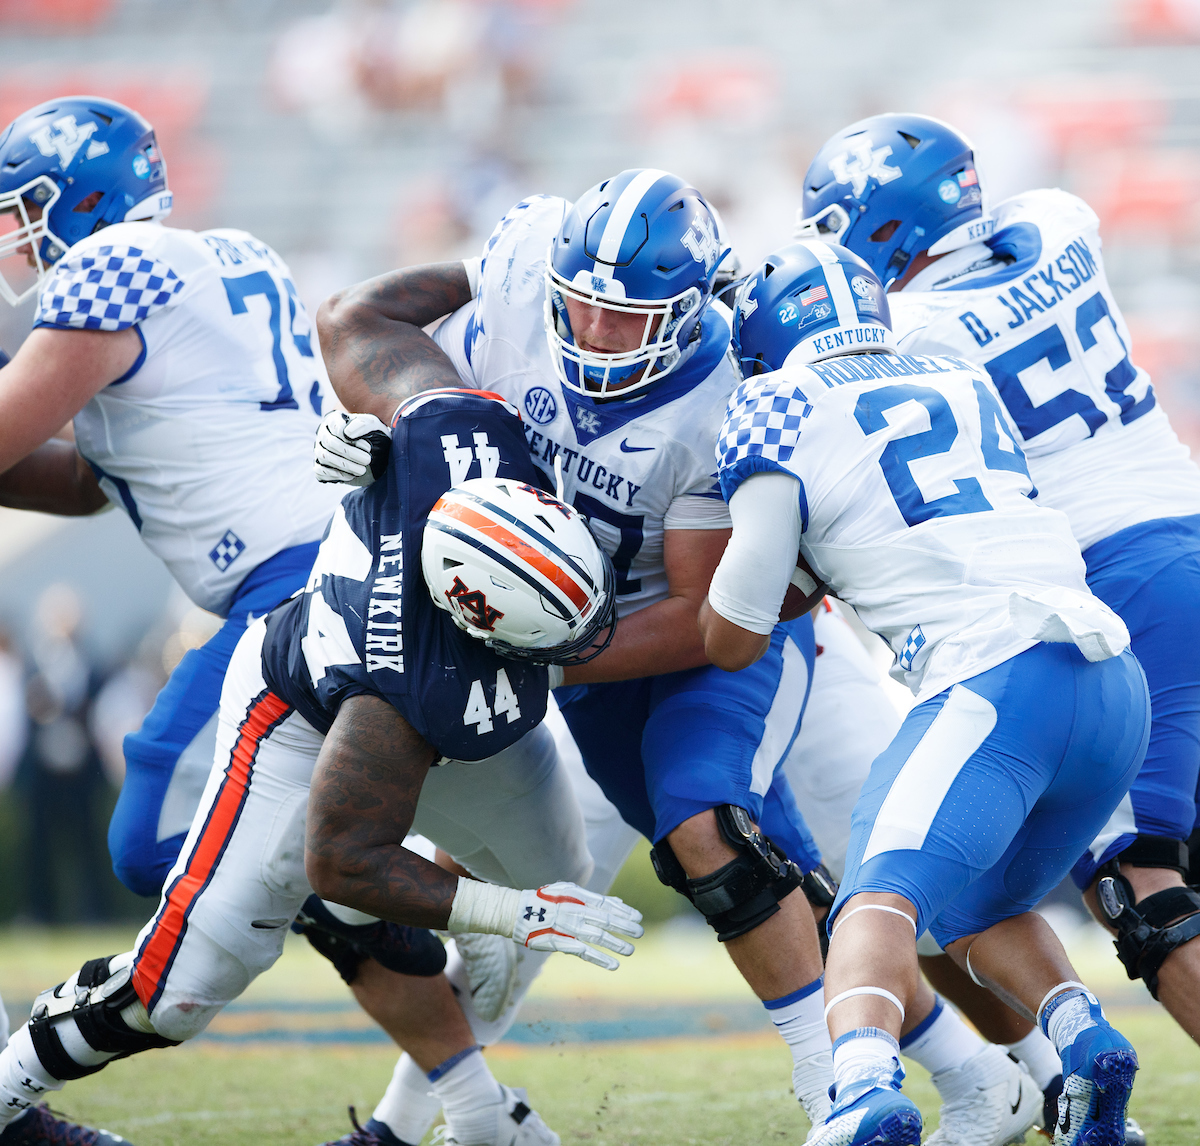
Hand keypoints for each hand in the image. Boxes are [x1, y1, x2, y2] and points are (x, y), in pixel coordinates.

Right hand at [314, 410, 391, 485]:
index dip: (351, 439)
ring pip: (325, 457)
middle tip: (368, 460)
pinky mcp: (319, 464)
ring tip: (362, 470)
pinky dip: (334, 474)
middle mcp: (323, 434)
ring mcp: (319, 449)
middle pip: (331, 443)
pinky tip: (349, 476)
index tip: (368, 447)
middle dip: (351, 454)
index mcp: (333, 420)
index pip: (336, 427)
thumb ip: (362, 425)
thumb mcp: (371, 424)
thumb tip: (347, 434)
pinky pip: (319, 470)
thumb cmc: (368, 433)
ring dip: (345, 466)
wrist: (370, 448)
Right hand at [511, 882, 643, 970]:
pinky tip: (613, 965)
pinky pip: (583, 952)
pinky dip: (599, 959)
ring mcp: (568, 927)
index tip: (638, 917)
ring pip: (597, 936)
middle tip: (640, 933)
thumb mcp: (569, 891)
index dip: (623, 911)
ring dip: (615, 944)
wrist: (518, 912)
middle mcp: (575, 911)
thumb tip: (617, 903)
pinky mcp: (560, 943)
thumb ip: (594, 898)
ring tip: (630, 950)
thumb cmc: (547, 900)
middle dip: (624, 926)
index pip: (606, 904)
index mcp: (578, 897)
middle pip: (605, 920)